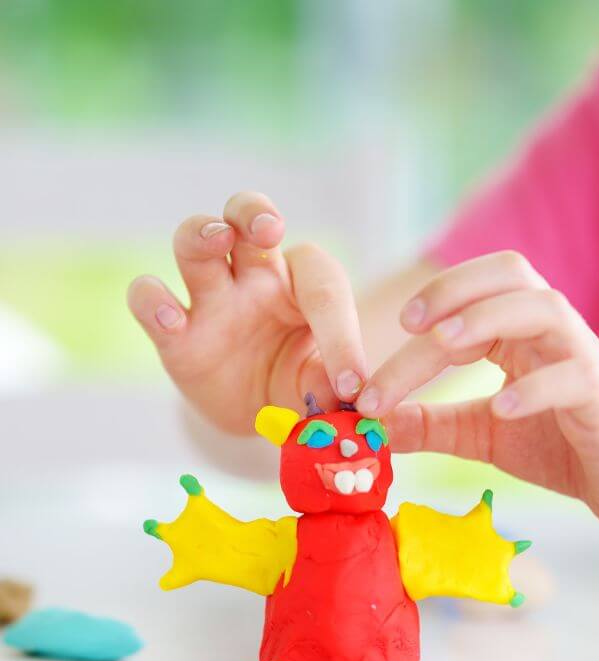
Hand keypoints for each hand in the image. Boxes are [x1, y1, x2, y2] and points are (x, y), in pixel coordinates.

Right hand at [128, 192, 365, 433]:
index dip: (341, 336)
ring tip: (216, 238)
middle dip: (254, 212)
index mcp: (303, 285)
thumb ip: (329, 385)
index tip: (350, 384)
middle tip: (269, 227)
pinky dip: (153, 300)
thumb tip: (345, 396)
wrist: (256, 412)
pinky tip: (171, 317)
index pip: (323, 288)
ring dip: (201, 232)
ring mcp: (212, 300)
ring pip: (194, 242)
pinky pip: (150, 300)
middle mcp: (256, 278)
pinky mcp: (174, 334)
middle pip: (247, 218)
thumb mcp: (320, 387)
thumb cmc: (297, 383)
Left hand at [356, 251, 598, 540]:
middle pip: (507, 280)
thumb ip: (433, 425)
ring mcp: (582, 360)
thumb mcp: (482, 434)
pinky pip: (574, 377)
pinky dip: (535, 387)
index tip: (395, 331)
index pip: (472, 297)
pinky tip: (501, 407)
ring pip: (544, 309)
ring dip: (490, 318)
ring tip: (445, 345)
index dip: (433, 301)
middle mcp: (552, 333)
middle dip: (454, 291)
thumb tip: (374, 425)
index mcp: (519, 333)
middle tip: (410, 324)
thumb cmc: (560, 446)